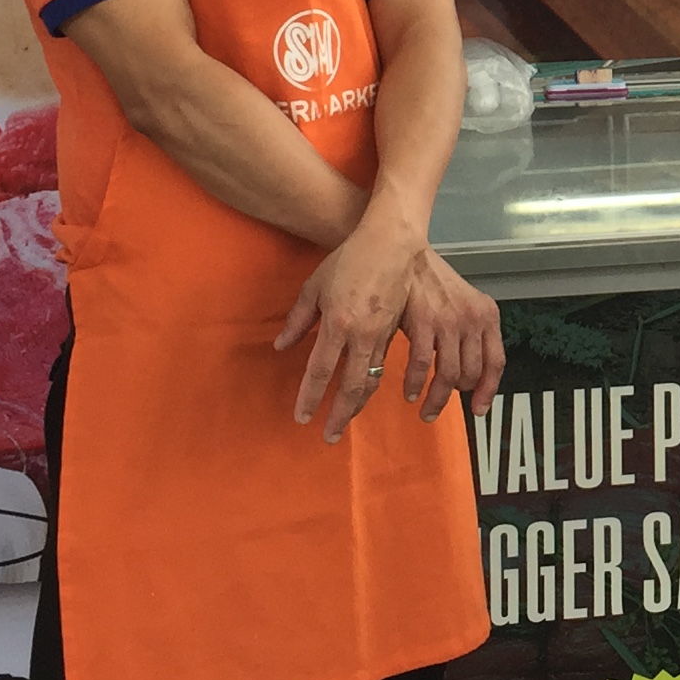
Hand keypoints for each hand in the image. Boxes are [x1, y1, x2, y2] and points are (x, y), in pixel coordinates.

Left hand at [278, 213, 425, 443]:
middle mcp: (361, 334)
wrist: (392, 243)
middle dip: (339, 414)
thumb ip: (298, 319)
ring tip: (346, 421)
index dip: (310, 397)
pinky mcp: (397, 331)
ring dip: (358, 405)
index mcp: (337, 323)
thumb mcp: (316, 286)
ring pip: (371, 380)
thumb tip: (281, 346)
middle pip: (350, 385)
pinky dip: (375, 384)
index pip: (320, 371)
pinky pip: (385, 365)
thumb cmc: (349, 260)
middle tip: (328, 436)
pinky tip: (367, 394)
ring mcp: (383, 334)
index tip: (302, 417)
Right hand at [395, 249, 505, 419]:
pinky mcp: (424, 321)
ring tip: (425, 409)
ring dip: (436, 399)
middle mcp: (473, 319)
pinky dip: (415, 383)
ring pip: (448, 375)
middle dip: (455, 397)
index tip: (479, 410)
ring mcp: (449, 321)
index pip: (496, 362)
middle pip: (472, 373)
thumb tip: (467, 374)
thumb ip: (469, 336)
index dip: (488, 391)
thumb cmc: (433, 283)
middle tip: (439, 407)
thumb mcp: (462, 305)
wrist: (408, 254)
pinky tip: (409, 391)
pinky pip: (421, 365)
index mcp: (487, 316)